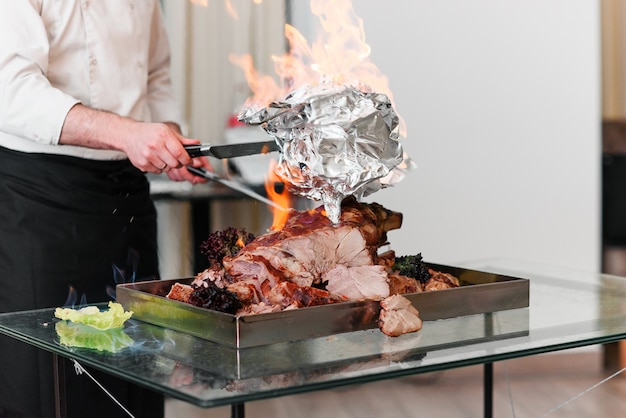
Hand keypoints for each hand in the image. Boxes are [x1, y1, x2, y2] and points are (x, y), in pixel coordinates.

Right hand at [59, 104, 213, 180]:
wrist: (120, 134)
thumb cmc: (144, 132)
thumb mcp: (167, 132)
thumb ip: (184, 141)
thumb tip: (199, 146)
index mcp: (164, 135)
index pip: (184, 154)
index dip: (193, 162)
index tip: (200, 165)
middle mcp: (156, 145)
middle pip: (178, 165)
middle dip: (184, 169)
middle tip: (191, 171)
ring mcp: (147, 155)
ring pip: (167, 170)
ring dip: (169, 168)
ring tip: (165, 160)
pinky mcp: (141, 164)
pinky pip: (156, 171)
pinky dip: (158, 168)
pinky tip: (154, 161)